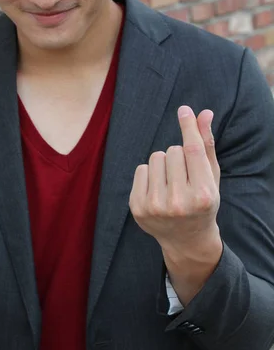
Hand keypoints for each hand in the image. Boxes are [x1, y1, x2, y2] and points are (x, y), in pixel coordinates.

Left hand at [129, 106, 221, 303]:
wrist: (187, 240)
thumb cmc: (202, 203)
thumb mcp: (211, 177)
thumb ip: (206, 145)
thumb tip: (203, 113)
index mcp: (202, 195)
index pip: (192, 151)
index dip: (188, 127)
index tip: (183, 110)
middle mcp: (179, 202)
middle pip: (173, 151)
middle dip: (179, 157)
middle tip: (184, 177)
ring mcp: (156, 207)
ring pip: (155, 158)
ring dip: (163, 164)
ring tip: (171, 183)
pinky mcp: (138, 208)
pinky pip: (141, 169)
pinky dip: (149, 174)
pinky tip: (158, 190)